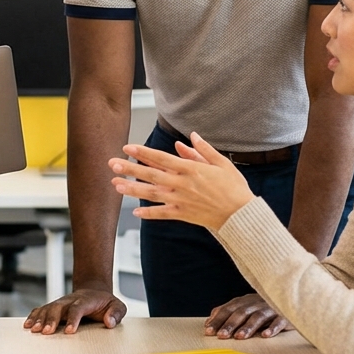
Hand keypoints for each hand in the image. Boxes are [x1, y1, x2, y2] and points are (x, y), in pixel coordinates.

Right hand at [23, 289, 125, 333]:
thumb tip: (109, 322)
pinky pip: (41, 310)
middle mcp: (70, 301)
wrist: (93, 291)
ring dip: (40, 319)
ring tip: (34, 330)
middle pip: (58, 307)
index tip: (69, 331)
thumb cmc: (105, 302)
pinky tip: (28, 325)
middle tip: (47, 332)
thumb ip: (116, 313)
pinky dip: (34, 316)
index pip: (78, 308)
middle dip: (51, 319)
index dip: (73, 319)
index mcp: (86, 301)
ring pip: (48, 308)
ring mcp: (61, 303)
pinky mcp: (54, 307)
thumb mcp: (117, 306)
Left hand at [109, 132, 255, 230]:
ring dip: (132, 189)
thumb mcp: (221, 163)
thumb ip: (202, 150)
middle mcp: (182, 184)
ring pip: (152, 194)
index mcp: (190, 169)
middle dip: (130, 169)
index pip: (161, 158)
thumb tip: (188, 138)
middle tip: (112, 164)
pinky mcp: (183, 214)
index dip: (143, 152)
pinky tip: (136, 212)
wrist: (241, 214)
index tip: (127, 147)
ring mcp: (181, 200)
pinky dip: (149, 213)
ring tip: (116, 185)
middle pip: (151, 175)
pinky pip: (163, 214)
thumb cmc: (234, 187)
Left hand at [205, 293, 292, 339]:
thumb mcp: (243, 307)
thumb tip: (208, 321)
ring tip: (239, 337)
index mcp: (244, 301)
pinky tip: (265, 335)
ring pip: (258, 317)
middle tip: (221, 336)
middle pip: (241, 313)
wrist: (290, 298)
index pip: (228, 309)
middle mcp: (255, 303)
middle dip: (230, 324)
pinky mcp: (284, 315)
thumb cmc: (261, 307)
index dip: (218, 320)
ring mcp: (270, 308)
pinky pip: (278, 321)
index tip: (208, 331)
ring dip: (248, 327)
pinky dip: (272, 327)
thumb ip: (226, 312)